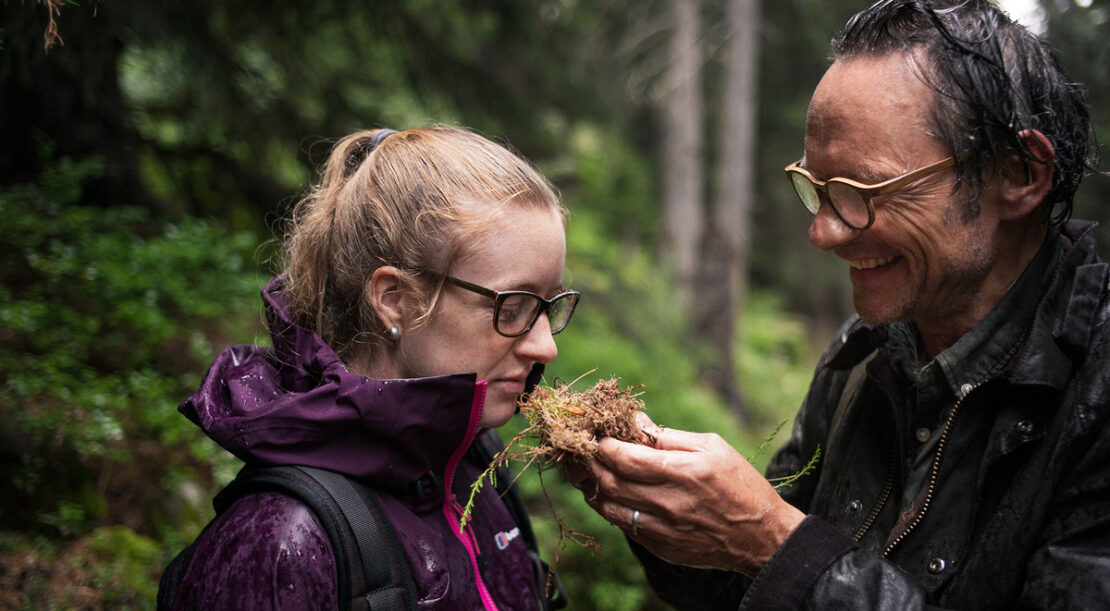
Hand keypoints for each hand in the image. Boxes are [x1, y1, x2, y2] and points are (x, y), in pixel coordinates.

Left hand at [581, 413, 804, 575]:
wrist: (761, 536)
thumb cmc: (740, 484)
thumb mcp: (713, 447)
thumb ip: (670, 436)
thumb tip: (637, 423)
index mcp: (683, 472)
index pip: (626, 458)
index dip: (604, 446)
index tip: (598, 436)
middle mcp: (670, 502)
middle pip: (611, 482)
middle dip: (591, 464)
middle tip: (585, 452)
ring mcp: (663, 529)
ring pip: (610, 508)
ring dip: (593, 488)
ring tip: (589, 473)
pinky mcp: (662, 547)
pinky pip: (624, 526)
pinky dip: (609, 508)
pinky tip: (607, 495)